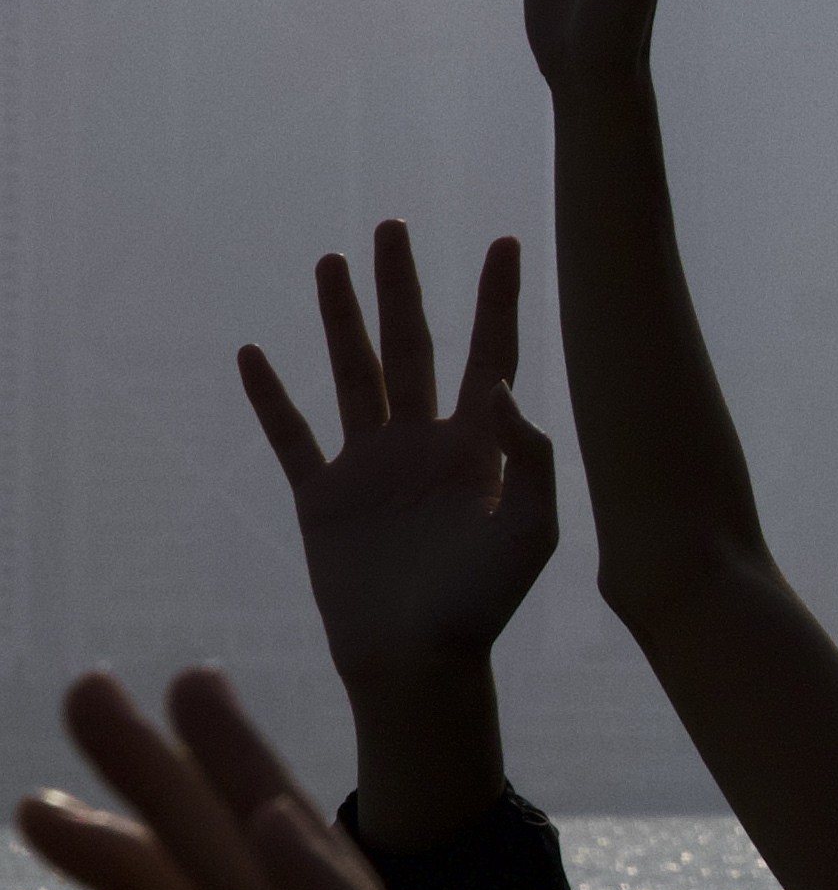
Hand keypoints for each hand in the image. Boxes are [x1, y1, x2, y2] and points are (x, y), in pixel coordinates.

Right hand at [239, 229, 553, 700]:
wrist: (420, 662)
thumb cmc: (485, 603)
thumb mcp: (532, 527)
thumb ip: (529, 454)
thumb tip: (501, 383)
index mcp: (480, 445)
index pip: (491, 352)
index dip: (498, 298)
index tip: (505, 240)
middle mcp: (424, 442)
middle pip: (412, 345)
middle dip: (403, 287)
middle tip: (392, 227)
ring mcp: (371, 465)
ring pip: (353, 374)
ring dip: (341, 321)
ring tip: (331, 263)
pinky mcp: (323, 498)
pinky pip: (292, 437)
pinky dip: (270, 398)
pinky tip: (253, 354)